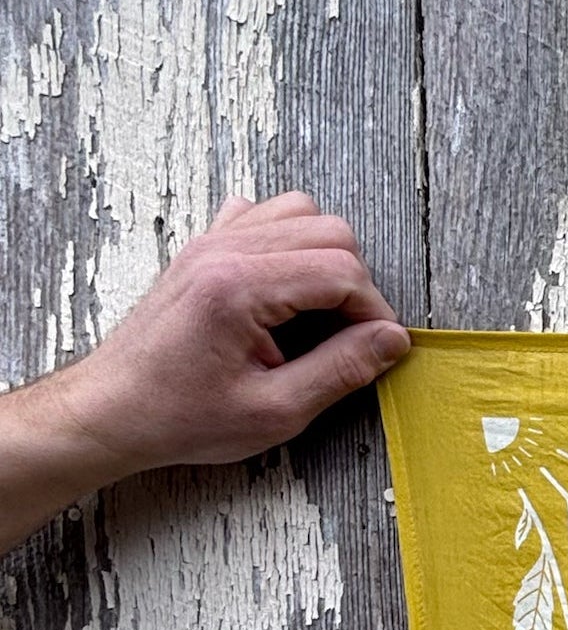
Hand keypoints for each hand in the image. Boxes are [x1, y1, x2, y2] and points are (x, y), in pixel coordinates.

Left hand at [36, 192, 409, 481]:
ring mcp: (211, 242)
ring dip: (326, 257)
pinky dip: (288, 242)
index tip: (378, 350)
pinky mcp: (203, 248)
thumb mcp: (276, 411)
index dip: (374, 312)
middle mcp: (225, 250)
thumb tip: (391, 340)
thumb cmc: (183, 416)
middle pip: (328, 231)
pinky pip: (261, 215)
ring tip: (322, 312)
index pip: (340, 270)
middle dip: (357, 284)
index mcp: (239, 287)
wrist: (115, 409)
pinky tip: (286, 289)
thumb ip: (341, 370)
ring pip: (300, 213)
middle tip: (352, 335)